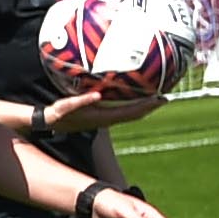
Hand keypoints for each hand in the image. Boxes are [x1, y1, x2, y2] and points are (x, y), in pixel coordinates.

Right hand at [36, 87, 169, 134]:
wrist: (52, 122)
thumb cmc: (60, 113)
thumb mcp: (69, 105)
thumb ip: (83, 101)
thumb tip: (97, 95)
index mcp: (105, 117)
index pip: (132, 112)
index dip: (148, 106)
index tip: (162, 99)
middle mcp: (109, 119)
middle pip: (135, 114)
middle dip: (151, 106)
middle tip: (165, 98)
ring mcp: (107, 119)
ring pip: (131, 114)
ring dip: (144, 107)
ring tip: (155, 99)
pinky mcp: (102, 116)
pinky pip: (123, 112)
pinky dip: (133, 106)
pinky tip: (135, 100)